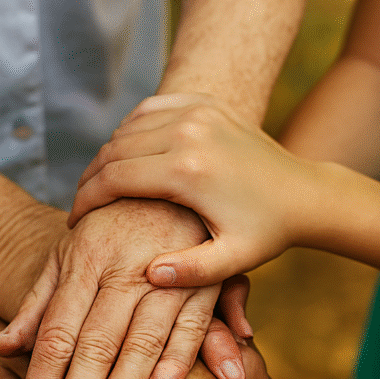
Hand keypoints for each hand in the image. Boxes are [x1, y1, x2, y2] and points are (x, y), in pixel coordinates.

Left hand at [0, 198, 250, 378]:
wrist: (172, 178)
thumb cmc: (112, 227)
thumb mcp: (68, 255)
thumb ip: (38, 305)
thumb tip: (0, 349)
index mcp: (85, 263)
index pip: (57, 334)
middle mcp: (124, 269)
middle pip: (94, 344)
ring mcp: (168, 275)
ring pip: (141, 342)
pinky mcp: (206, 280)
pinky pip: (193, 326)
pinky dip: (181, 361)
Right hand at [68, 94, 316, 287]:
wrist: (304, 194)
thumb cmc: (266, 233)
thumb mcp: (233, 261)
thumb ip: (191, 273)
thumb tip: (149, 275)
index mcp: (188, 171)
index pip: (114, 178)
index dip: (86, 200)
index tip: (75, 220)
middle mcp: (189, 132)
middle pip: (114, 150)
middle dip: (90, 178)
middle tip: (82, 205)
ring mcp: (198, 111)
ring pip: (128, 128)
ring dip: (109, 155)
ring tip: (102, 185)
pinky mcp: (205, 103)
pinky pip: (151, 108)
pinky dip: (131, 128)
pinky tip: (128, 154)